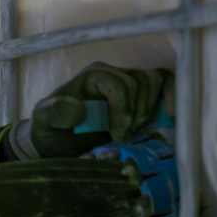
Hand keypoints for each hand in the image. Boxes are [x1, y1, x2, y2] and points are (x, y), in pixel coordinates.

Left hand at [20, 63, 172, 157]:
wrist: (61, 142)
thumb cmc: (52, 129)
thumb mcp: (44, 121)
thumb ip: (54, 112)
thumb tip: (79, 108)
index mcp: (93, 75)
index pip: (120, 85)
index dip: (123, 110)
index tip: (117, 135)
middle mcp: (114, 73)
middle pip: (141, 82)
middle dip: (135, 113)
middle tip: (122, 136)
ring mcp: (130, 82)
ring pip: (156, 82)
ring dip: (149, 109)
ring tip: (133, 130)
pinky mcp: (143, 95)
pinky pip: (166, 84)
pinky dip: (172, 96)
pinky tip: (171, 115)